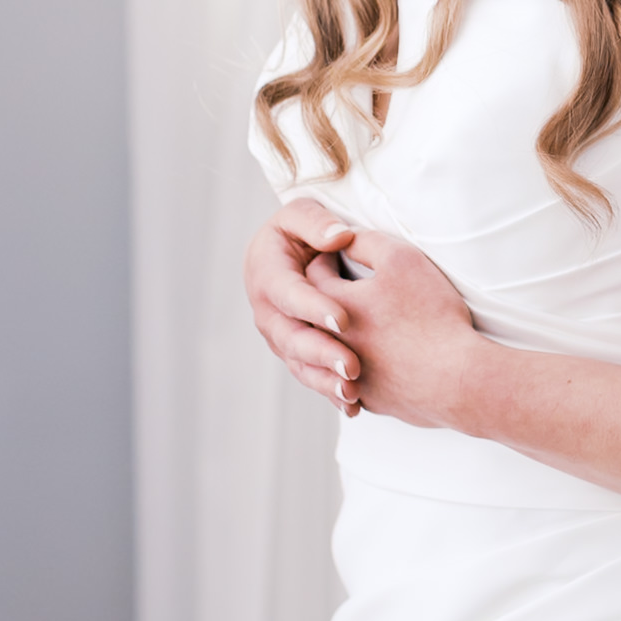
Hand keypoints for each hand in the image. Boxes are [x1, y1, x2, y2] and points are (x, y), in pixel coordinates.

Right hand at [245, 197, 365, 414]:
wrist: (297, 254)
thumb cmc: (305, 228)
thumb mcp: (303, 214)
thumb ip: (317, 222)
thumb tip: (339, 237)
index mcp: (266, 274)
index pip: (289, 294)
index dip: (314, 307)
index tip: (345, 320)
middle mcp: (268, 312)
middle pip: (291, 338)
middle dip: (322, 354)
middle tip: (352, 366)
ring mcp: (281, 337)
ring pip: (299, 364)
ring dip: (325, 381)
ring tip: (353, 392)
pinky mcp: (297, 354)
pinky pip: (311, 377)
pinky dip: (329, 392)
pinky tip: (354, 405)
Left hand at [306, 231, 481, 431]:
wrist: (455, 377)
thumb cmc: (430, 314)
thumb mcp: (401, 260)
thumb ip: (366, 242)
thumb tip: (346, 238)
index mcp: (332, 306)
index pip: (313, 273)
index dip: (327, 257)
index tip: (339, 253)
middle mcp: (330, 344)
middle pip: (316, 314)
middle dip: (326, 297)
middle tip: (346, 285)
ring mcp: (348, 376)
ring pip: (332, 351)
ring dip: (340, 336)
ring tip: (360, 324)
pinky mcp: (369, 398)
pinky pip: (356, 380)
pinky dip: (361, 367)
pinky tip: (378, 359)